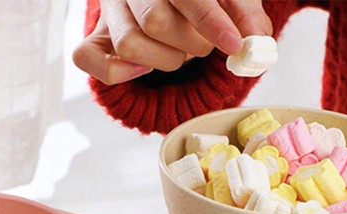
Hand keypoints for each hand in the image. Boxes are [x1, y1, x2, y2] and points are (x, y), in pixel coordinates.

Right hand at [73, 0, 271, 84]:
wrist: (170, 3)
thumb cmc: (200, 0)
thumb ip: (246, 15)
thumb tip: (257, 42)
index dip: (210, 22)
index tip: (234, 44)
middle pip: (155, 21)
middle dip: (191, 44)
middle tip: (204, 44)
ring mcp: (107, 11)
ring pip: (130, 44)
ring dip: (167, 60)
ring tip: (182, 52)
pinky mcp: (93, 38)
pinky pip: (89, 60)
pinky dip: (119, 73)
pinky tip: (146, 68)